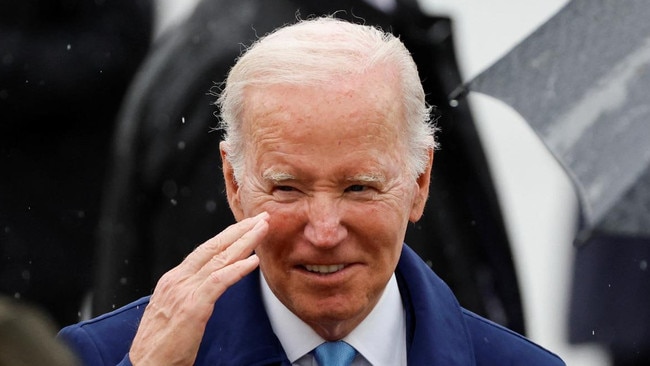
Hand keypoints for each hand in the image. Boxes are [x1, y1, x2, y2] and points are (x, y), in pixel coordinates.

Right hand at [128, 212, 268, 364]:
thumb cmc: (161, 346)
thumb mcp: (175, 311)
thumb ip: (191, 294)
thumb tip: (211, 284)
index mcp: (173, 279)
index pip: (205, 250)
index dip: (228, 236)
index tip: (246, 226)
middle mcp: (177, 280)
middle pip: (213, 247)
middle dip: (239, 231)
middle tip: (260, 218)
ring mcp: (184, 291)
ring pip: (219, 259)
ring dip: (244, 242)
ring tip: (262, 230)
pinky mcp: (192, 306)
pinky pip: (219, 282)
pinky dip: (237, 269)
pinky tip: (253, 261)